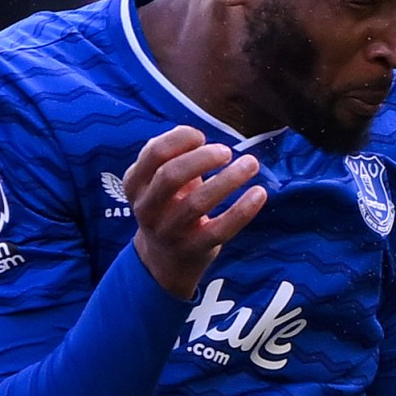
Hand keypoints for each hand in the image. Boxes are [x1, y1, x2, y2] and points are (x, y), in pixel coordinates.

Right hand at [126, 124, 265, 303]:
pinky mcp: (193, 249)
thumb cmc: (168, 205)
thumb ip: (174, 155)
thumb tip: (196, 136)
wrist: (164, 259)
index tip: (201, 136)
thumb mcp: (160, 180)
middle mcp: (147, 209)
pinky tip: (259, 193)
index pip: (154, 153)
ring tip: (250, 164)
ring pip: (197, 203)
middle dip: (203, 158)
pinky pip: (219, 230)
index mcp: (136, 184)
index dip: (180, 139)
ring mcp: (168, 232)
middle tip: (227, 152)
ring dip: (228, 179)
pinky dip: (242, 211)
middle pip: (171, 176)